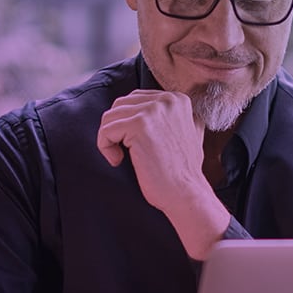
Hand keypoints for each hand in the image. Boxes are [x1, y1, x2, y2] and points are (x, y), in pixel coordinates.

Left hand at [97, 90, 229, 258]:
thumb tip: (146, 111)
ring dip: (109, 139)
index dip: (128, 123)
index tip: (135, 145)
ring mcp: (153, 111)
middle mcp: (167, 100)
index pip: (135, 99)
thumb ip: (172, 118)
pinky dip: (105, 147)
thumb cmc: (183, 172)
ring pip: (110, 116)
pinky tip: (118, 160)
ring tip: (121, 157)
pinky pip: (106, 130)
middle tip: (125, 152)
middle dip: (116, 129)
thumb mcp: (187, 134)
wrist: (186, 193)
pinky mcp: (139, 125)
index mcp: (177, 99)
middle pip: (120, 105)